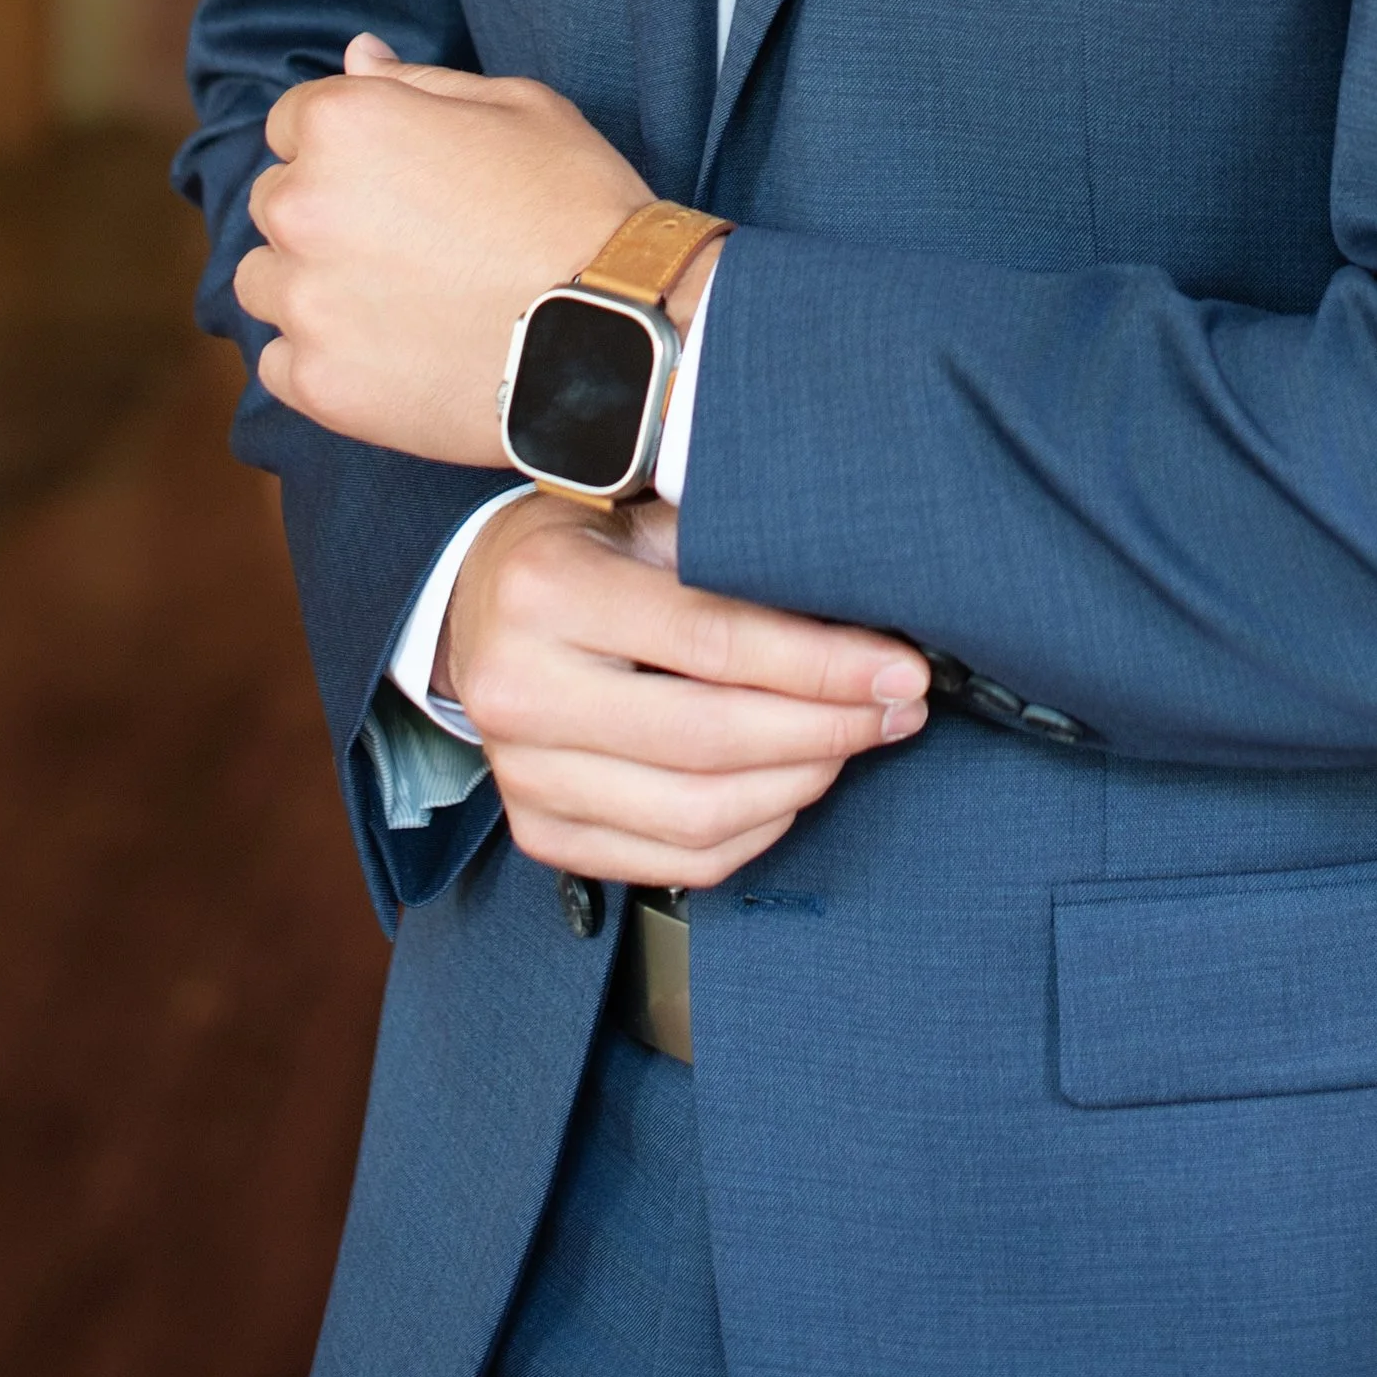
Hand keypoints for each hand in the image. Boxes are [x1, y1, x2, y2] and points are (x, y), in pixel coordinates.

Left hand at [234, 37, 654, 465]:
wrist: (617, 337)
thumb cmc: (578, 206)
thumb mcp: (520, 107)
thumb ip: (421, 80)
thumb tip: (357, 55)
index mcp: (345, 124)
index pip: (293, 122)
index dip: (349, 146)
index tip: (398, 178)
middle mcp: (302, 206)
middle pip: (273, 202)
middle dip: (325, 213)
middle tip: (409, 242)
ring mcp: (304, 301)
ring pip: (264, 282)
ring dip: (311, 285)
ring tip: (396, 301)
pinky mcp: (316, 383)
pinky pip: (282, 363)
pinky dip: (323, 358)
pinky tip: (391, 354)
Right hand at [440, 492, 930, 887]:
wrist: (476, 604)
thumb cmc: (579, 545)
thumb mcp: (644, 514)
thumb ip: (732, 553)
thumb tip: (861, 595)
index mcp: (548, 590)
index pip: (714, 641)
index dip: (821, 664)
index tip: (900, 669)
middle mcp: (520, 690)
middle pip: (709, 740)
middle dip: (826, 730)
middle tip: (898, 709)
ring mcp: (522, 773)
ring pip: (695, 816)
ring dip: (798, 785)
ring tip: (854, 743)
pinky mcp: (536, 830)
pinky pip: (670, 861)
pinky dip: (752, 832)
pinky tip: (793, 786)